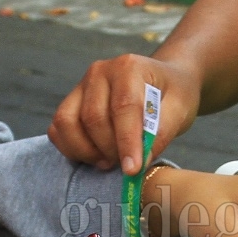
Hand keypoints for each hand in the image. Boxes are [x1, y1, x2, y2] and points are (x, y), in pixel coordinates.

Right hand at [48, 53, 199, 173]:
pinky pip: (57, 130)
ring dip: (87, 151)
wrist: (162, 82)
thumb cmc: (173, 94)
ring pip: (68, 124)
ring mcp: (80, 86)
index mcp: (128, 67)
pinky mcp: (70, 103)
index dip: (126, 141)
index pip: (123, 106)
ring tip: (111, 161)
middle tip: (128, 166)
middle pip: (93, 118)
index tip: (132, 169)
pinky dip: (71, 148)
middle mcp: (99, 72)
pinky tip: (95, 156)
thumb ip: (160, 134)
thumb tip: (137, 162)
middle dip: (110, 150)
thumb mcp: (180, 110)